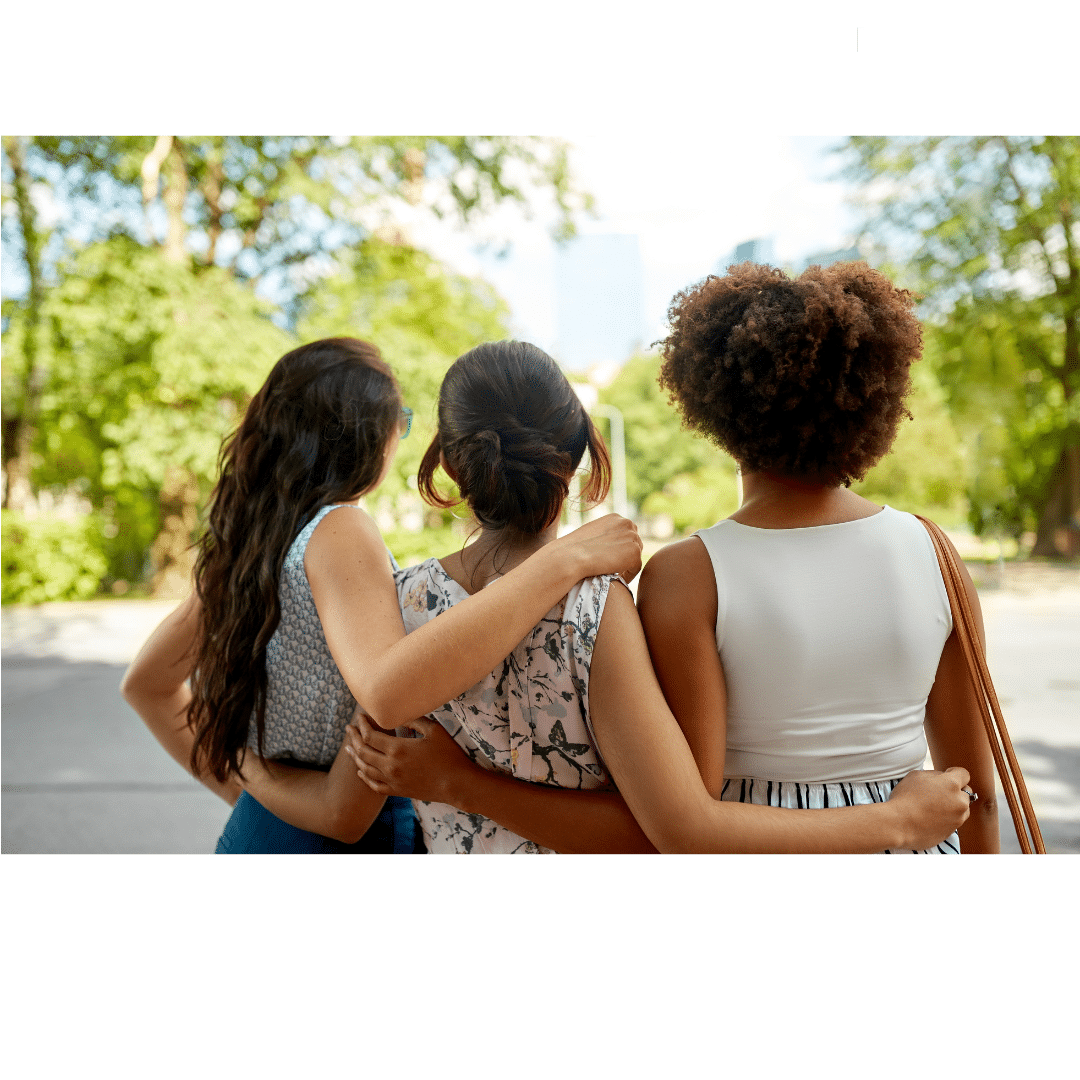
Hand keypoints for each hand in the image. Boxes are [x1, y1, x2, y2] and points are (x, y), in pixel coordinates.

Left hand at [344, 714, 480, 803]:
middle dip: (354, 738)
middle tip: (348, 729)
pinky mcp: (398, 791)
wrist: (458, 784)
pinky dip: (365, 777)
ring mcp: (393, 780)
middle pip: (363, 752)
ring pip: (365, 769)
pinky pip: (374, 785)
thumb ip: (414, 720)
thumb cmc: (449, 755)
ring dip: (355, 757)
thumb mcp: (434, 730)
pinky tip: (361, 771)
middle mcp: (390, 766)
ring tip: (349, 748)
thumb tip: (400, 715)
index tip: (359, 717)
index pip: (370, 736)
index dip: (362, 725)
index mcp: (398, 749)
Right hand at [554, 514, 642, 584]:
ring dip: (627, 565)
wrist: (571, 556)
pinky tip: (616, 580)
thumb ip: (604, 536)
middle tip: (615, 569)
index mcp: (615, 518)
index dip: (620, 548)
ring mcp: (632, 537)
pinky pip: (636, 568)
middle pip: (634, 543)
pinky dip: (628, 575)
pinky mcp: (634, 552)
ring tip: (615, 575)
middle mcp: (626, 523)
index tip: (612, 560)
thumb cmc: (574, 548)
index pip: (626, 534)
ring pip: (635, 555)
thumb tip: (611, 545)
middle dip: (626, 555)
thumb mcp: (591, 534)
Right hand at [887, 767, 971, 849]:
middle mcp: (960, 801)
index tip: (946, 775)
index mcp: (951, 784)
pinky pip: (955, 821)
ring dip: (954, 805)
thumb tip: (941, 777)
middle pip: (966, 792)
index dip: (954, 772)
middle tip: (939, 792)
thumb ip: (934, 774)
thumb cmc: (905, 797)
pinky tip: (932, 817)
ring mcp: (958, 818)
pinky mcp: (952, 831)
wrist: (899, 824)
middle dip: (956, 790)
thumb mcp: (916, 775)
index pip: (964, 774)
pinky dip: (948, 818)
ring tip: (936, 806)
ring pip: (963, 808)